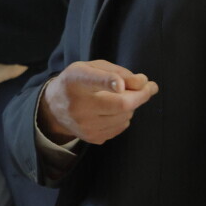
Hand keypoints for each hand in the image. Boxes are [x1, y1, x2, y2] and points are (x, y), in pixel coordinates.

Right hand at [38, 60, 157, 145]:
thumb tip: (143, 83)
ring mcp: (84, 124)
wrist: (55, 107)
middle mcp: (78, 104)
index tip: (120, 84)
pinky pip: (120, 127)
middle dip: (141, 95)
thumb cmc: (79, 81)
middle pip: (120, 104)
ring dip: (131, 106)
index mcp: (76, 80)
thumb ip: (119, 71)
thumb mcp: (93, 68)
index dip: (108, 82)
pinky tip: (112, 111)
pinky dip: (123, 117)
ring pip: (125, 116)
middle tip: (150, 87)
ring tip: (120, 97)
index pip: (93, 81)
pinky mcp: (91, 137)